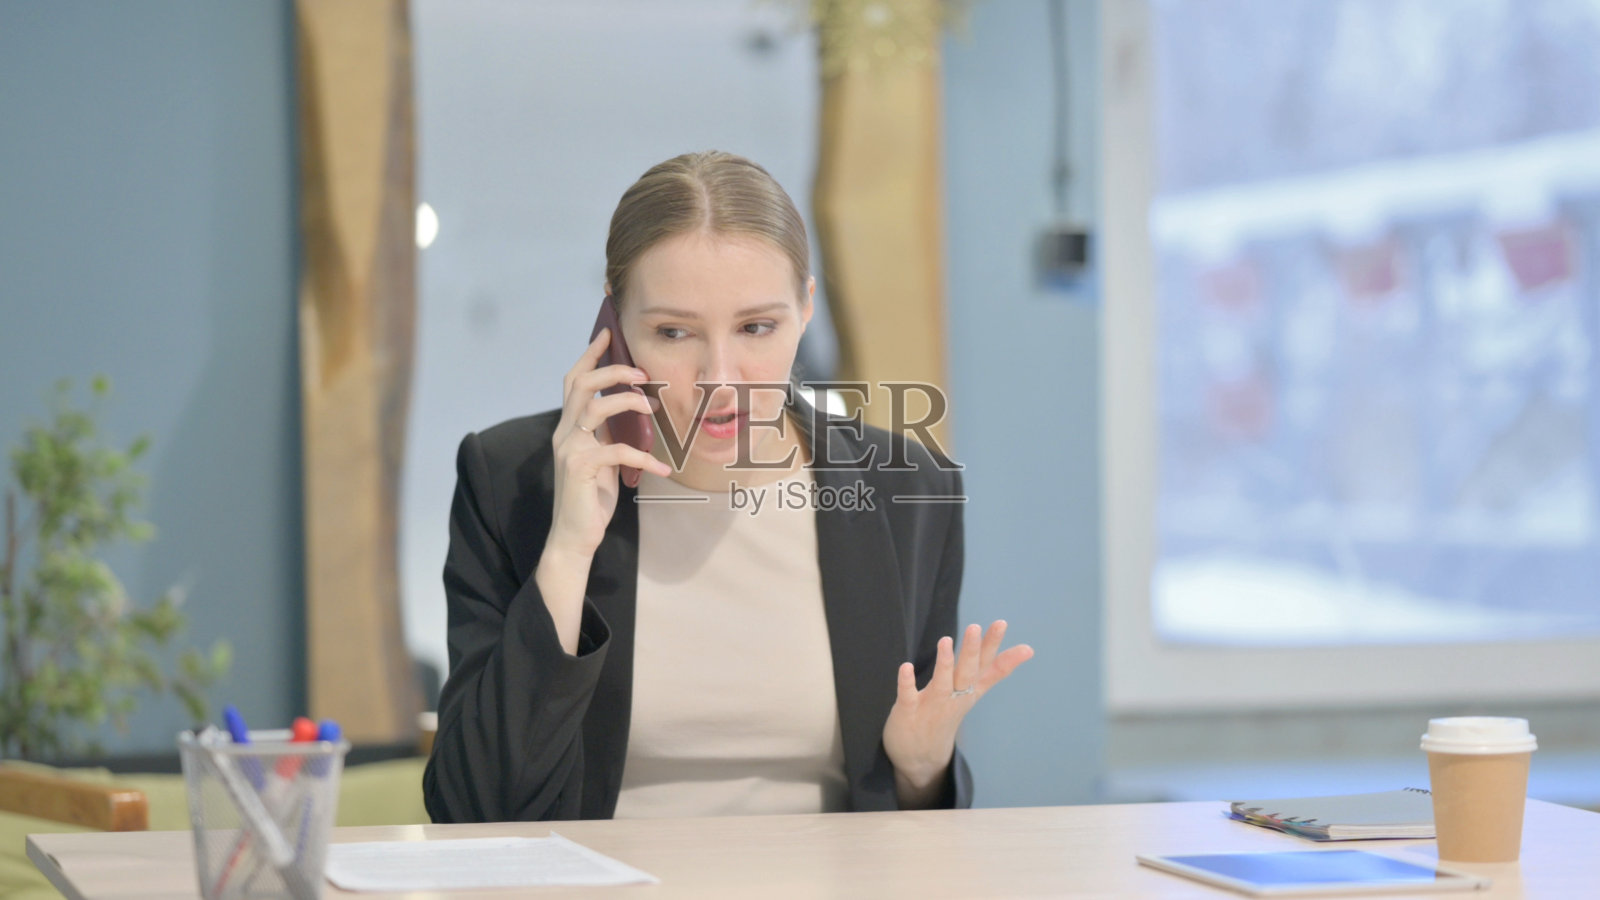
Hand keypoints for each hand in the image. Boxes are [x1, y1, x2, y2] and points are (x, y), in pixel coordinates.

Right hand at [546, 328, 670, 557]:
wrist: (574, 536)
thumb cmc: (591, 497)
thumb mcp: (601, 458)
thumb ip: (607, 434)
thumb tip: (632, 410)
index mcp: (568, 427)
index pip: (573, 381)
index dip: (590, 355)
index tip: (608, 333)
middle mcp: (564, 433)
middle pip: (582, 384)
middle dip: (613, 370)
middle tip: (642, 373)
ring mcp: (570, 449)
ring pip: (595, 407)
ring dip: (628, 401)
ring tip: (653, 406)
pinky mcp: (582, 469)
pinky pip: (617, 451)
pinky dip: (644, 457)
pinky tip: (663, 467)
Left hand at [881, 620, 1033, 806]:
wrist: (921, 759)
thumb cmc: (948, 715)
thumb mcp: (974, 692)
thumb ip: (994, 669)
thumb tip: (1028, 649)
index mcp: (969, 690)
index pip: (986, 666)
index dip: (994, 646)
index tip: (1002, 625)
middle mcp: (954, 697)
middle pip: (966, 672)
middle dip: (971, 651)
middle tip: (975, 627)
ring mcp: (932, 705)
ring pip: (941, 682)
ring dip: (944, 663)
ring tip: (945, 640)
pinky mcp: (908, 712)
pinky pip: (908, 696)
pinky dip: (907, 683)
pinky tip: (906, 667)